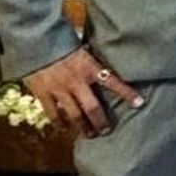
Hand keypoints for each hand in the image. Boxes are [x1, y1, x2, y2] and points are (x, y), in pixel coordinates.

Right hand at [23, 47, 144, 138]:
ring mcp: (60, 89)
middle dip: (101, 122)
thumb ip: (90, 60)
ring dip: (82, 127)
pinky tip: (64, 127)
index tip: (140, 103)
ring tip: (88, 134)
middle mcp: (77, 81)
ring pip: (74, 115)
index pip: (113, 81)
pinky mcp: (44, 94)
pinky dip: (59, 123)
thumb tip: (101, 65)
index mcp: (89, 67)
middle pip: (93, 108)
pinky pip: (53, 114)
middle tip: (106, 131)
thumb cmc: (61, 41)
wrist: (36, 40)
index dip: (127, 93)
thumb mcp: (82, 48)